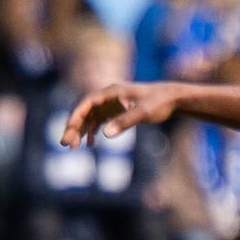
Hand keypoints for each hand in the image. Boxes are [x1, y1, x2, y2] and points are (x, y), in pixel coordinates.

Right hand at [60, 82, 181, 146]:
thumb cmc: (159, 102)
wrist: (173, 98)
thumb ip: (124, 122)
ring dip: (81, 131)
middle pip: (85, 111)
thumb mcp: (143, 112)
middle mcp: (109, 97)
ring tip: (73, 147)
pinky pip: (99, 121)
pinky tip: (90, 144)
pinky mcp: (118, 111)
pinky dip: (93, 131)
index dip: (76, 117)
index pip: (87, 103)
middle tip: (66, 144)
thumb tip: (105, 134)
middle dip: (74, 127)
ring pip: (90, 117)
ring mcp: (112, 104)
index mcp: (112, 92)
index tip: (69, 131)